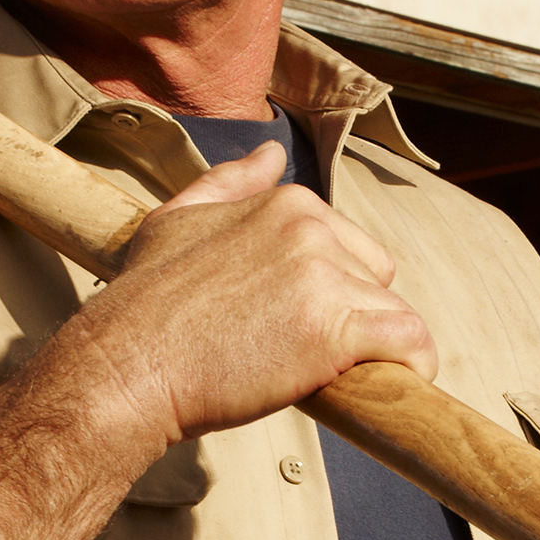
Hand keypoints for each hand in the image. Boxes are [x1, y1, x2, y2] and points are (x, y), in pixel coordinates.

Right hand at [63, 140, 436, 445]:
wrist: (126, 367)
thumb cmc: (143, 305)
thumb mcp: (176, 220)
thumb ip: (230, 182)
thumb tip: (272, 151)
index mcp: (285, 203)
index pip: (347, 246)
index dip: (326, 291)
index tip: (292, 324)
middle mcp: (311, 230)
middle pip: (375, 279)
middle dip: (351, 315)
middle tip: (300, 353)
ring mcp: (324, 278)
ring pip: (392, 314)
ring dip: (371, 350)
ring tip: (331, 379)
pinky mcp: (335, 330)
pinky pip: (410, 342)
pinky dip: (413, 366)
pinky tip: (396, 388)